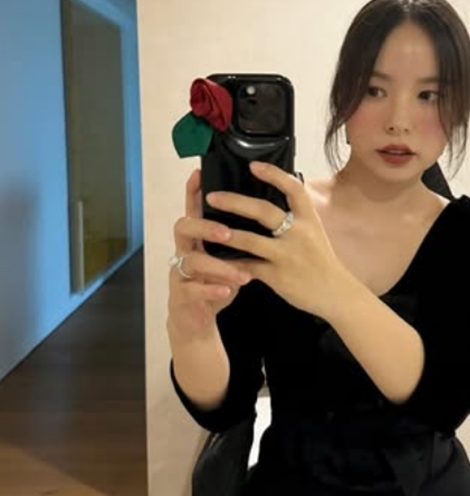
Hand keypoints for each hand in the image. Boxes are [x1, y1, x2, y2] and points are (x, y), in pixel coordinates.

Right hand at [168, 170, 252, 339]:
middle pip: (183, 227)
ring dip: (217, 266)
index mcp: (197, 239)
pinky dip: (211, 289)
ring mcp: (180, 273)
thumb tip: (263, 214)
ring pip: (191, 261)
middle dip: (205, 227)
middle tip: (227, 232)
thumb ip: (235, 239)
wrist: (197, 321)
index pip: (193, 209)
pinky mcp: (181, 296)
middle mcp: (185, 251)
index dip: (193, 191)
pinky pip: (192, 290)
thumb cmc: (215, 283)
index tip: (200, 173)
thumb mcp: (225, 258)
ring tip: (241, 273)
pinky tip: (227, 289)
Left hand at [204, 161, 348, 319]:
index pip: (293, 188)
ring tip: (208, 228)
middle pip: (264, 211)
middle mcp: (299, 234)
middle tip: (213, 196)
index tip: (253, 165)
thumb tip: (278, 193)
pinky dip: (231, 262)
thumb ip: (297, 216)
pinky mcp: (278, 276)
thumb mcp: (315, 231)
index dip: (273, 174)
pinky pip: (248, 266)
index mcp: (308, 219)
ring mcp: (288, 255)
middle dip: (235, 202)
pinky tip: (216, 258)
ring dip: (228, 234)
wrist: (335, 293)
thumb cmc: (321, 260)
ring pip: (251, 241)